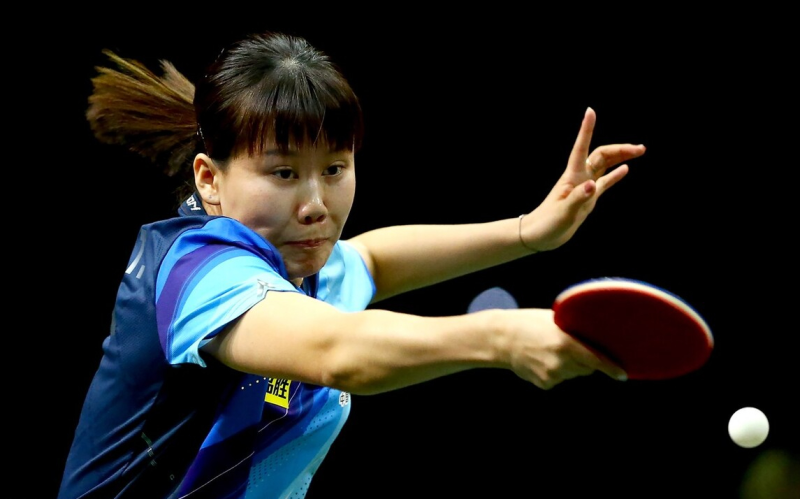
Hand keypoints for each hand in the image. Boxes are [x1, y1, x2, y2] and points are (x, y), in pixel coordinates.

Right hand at [498, 308, 627, 389]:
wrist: (501, 338)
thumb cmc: (529, 323)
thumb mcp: (555, 320)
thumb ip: (575, 331)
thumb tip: (597, 339)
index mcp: (565, 343)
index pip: (595, 359)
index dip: (611, 368)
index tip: (623, 375)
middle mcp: (560, 362)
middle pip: (586, 368)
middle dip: (584, 359)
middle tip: (567, 346)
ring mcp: (552, 375)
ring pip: (573, 373)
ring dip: (568, 365)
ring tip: (548, 351)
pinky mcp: (544, 384)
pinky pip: (559, 379)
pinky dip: (555, 371)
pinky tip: (541, 360)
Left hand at [520, 107, 645, 251]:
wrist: (539, 237)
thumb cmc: (546, 224)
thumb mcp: (563, 212)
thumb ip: (578, 198)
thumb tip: (593, 185)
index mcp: (572, 177)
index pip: (581, 148)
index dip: (586, 129)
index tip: (590, 112)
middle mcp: (579, 178)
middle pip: (601, 156)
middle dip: (620, 149)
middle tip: (640, 148)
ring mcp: (585, 187)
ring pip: (605, 166)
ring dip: (621, 157)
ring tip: (639, 151)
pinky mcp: (588, 199)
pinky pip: (604, 183)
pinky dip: (615, 175)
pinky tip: (626, 169)